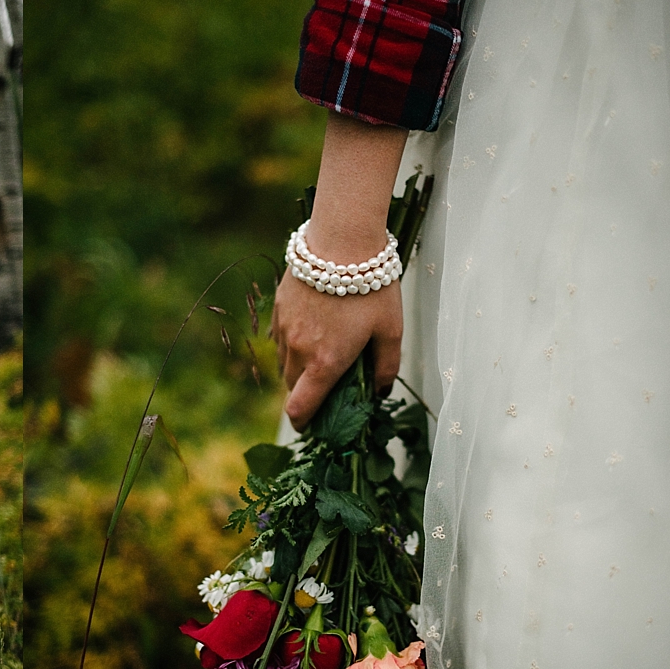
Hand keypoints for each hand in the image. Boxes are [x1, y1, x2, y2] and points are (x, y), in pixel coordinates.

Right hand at [272, 267, 401, 429]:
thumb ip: (385, 367)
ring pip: (285, 363)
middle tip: (329, 386)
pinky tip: (314, 328)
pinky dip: (293, 343)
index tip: (312, 427)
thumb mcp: (390, 329)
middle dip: (307, 393)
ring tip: (324, 353)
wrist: (341, 241)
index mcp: (326, 363)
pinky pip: (281, 338)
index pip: (300, 409)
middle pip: (292, 388)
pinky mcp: (279, 309)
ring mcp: (285, 329)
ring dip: (299, 368)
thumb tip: (379, 393)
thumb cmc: (371, 286)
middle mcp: (299, 351)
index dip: (303, 424)